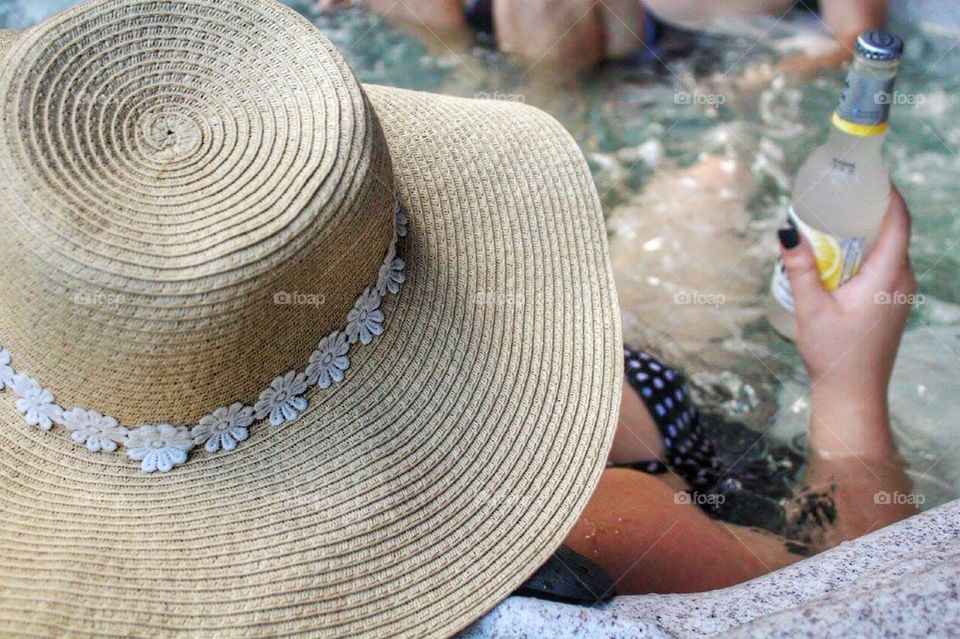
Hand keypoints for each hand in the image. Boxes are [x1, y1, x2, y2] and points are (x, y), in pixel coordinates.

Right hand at [780, 188, 914, 438]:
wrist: (853, 392)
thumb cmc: (835, 353)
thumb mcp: (811, 307)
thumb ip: (800, 267)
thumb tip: (787, 230)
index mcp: (888, 275)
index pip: (898, 221)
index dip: (888, 193)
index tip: (869, 175)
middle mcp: (902, 279)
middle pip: (892, 231)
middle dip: (867, 209)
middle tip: (837, 194)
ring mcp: (899, 291)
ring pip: (886, 249)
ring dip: (862, 233)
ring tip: (830, 222)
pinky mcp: (891, 301)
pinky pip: (882, 265)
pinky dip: (862, 252)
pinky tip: (836, 256)